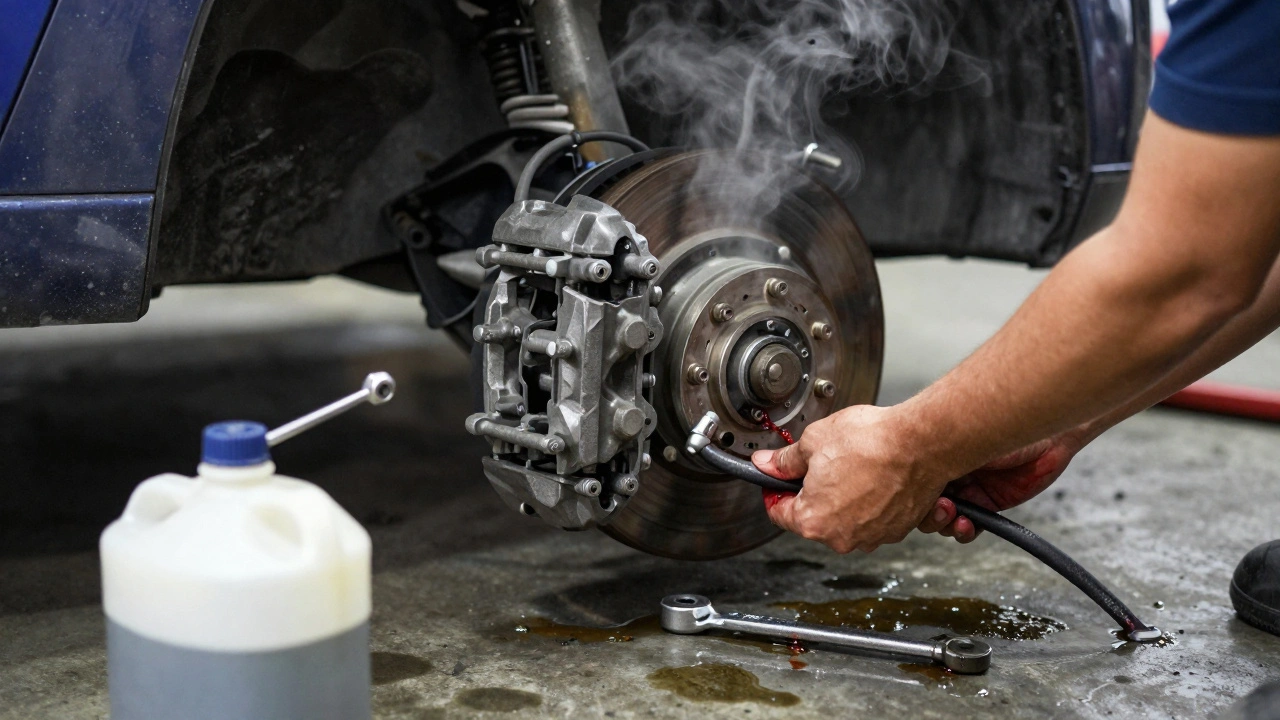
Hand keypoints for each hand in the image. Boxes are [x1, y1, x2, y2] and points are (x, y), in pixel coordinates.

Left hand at [750, 405, 948, 553]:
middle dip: (812, 493)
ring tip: (852, 467)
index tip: (777, 481)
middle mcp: (842, 538)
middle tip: (820, 465)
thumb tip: (768, 464)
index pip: (779, 514)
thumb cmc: (872, 443)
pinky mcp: (896, 529)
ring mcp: (872, 536)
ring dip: (843, 498)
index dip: (774, 492)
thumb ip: (785, 460)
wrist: (921, 443)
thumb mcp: (813, 441)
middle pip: (813, 519)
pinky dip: (869, 501)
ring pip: (845, 519)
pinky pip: (873, 518)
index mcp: (813, 521)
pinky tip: (872, 476)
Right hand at [916, 429, 1088, 542]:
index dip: (913, 493)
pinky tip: (968, 525)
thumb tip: (914, 462)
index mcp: (939, 452)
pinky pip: (970, 526)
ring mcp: (969, 491)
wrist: (1048, 439)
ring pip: (943, 518)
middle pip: (924, 503)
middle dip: (928, 512)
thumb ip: (942, 451)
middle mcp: (950, 472)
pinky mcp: (989, 506)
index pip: (915, 480)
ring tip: (955, 518)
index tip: (917, 497)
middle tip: (942, 508)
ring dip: (945, 523)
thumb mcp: (966, 437)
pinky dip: (965, 530)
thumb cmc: (1008, 426)